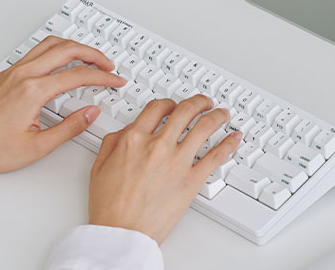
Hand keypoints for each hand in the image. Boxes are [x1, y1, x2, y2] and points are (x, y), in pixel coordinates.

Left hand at [0, 37, 125, 178]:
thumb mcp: (39, 146)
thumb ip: (70, 127)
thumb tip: (91, 112)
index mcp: (32, 91)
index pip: (78, 76)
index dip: (102, 77)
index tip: (115, 81)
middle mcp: (22, 75)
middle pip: (66, 50)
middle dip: (93, 54)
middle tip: (108, 65)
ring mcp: (13, 72)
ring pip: (50, 44)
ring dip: (75, 47)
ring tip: (91, 58)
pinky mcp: (8, 74)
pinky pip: (37, 51)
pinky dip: (57, 51)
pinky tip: (64, 62)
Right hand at [88, 95, 241, 243]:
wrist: (122, 232)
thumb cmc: (110, 205)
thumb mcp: (100, 165)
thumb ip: (114, 141)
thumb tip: (128, 129)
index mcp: (134, 139)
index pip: (157, 108)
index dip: (168, 103)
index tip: (173, 105)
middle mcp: (158, 146)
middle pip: (185, 111)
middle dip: (198, 102)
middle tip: (204, 103)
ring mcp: (177, 162)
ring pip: (204, 127)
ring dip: (216, 116)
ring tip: (222, 114)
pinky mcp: (192, 180)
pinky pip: (216, 156)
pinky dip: (228, 144)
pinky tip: (235, 137)